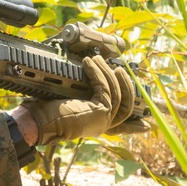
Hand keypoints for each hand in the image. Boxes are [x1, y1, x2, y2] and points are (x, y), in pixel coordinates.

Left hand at [18, 56, 146, 144]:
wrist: (40, 122)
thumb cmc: (47, 114)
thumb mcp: (70, 105)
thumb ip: (83, 100)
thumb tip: (83, 81)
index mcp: (97, 127)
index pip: (121, 127)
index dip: (134, 126)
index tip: (146, 126)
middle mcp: (103, 126)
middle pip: (126, 104)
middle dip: (125, 84)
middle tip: (118, 69)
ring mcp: (103, 120)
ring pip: (116, 92)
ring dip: (107, 72)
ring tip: (97, 58)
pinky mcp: (100, 111)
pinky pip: (105, 88)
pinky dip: (97, 73)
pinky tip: (89, 63)